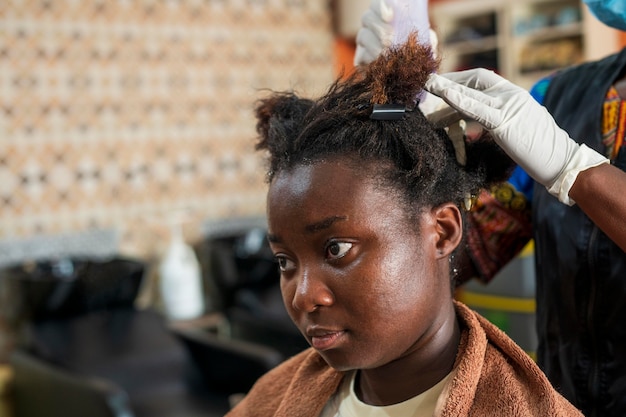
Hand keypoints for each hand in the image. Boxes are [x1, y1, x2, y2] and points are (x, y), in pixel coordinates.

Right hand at [354, 0, 435, 66]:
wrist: (407, 72)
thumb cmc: (417, 51)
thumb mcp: (426, 42)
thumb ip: (427, 38)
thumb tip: (429, 41)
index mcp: (387, 13)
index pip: (378, 3)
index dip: (381, 6)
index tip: (390, 16)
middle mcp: (373, 23)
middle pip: (367, 18)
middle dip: (379, 28)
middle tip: (390, 40)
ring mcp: (365, 40)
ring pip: (362, 35)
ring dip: (373, 44)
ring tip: (385, 53)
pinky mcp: (361, 57)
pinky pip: (360, 55)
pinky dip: (369, 59)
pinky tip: (378, 62)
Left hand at [425, 68, 608, 204]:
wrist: (561, 161)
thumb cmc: (539, 149)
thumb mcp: (518, 126)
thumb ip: (500, 117)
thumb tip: (480, 118)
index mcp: (515, 94)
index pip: (483, 78)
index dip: (461, 79)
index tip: (443, 83)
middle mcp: (512, 94)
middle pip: (475, 79)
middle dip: (451, 80)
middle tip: (429, 83)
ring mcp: (509, 106)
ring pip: (473, 91)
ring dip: (446, 87)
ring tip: (427, 84)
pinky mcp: (505, 122)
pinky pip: (477, 109)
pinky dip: (458, 100)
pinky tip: (444, 94)